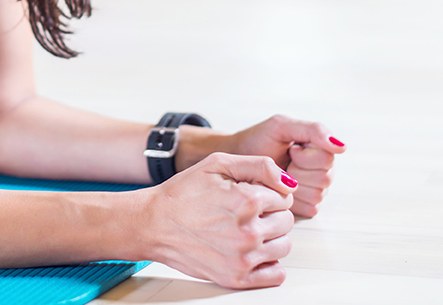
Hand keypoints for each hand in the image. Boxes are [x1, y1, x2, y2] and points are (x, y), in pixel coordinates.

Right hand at [141, 152, 295, 288]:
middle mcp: (249, 231)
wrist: (153, 223)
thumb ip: (259, 166)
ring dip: (270, 237)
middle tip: (245, 212)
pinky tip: (251, 251)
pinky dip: (269, 264)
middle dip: (271, 214)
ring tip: (245, 230)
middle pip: (287, 221)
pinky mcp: (237, 278)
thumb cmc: (182, 193)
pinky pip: (276, 275)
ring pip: (284, 246)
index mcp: (248, 200)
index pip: (284, 197)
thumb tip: (289, 182)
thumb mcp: (218, 164)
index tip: (249, 195)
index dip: (268, 193)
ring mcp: (243, 257)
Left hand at [226, 115, 345, 217]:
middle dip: (298, 171)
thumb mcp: (281, 126)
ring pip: (317, 194)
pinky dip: (291, 200)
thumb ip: (313, 130)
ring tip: (280, 176)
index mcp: (321, 148)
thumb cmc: (258, 140)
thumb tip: (342, 146)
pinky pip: (310, 207)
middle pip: (324, 178)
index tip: (290, 149)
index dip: (304, 156)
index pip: (327, 159)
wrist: (238, 160)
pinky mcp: (308, 206)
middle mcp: (323, 170)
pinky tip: (279, 190)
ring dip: (293, 186)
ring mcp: (317, 189)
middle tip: (283, 163)